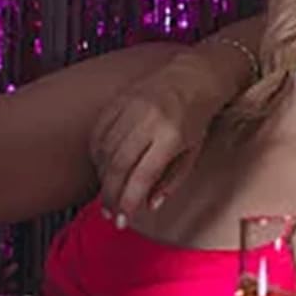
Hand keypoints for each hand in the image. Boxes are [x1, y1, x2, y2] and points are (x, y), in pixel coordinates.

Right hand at [88, 48, 237, 224]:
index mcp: (171, 135)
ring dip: (102, 176)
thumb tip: (149, 205)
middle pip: (118, 165)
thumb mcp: (193, 152)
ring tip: (107, 193)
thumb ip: (171, 180)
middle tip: (108, 214)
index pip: (142, 176)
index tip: (121, 220)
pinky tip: (102, 167)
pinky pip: (99, 131)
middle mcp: (148, 120)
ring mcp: (131, 106)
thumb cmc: (198, 117)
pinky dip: (97, 152)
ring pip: (105, 150)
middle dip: (110, 194)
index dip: (128, 201)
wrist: (196, 74)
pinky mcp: (119, 98)